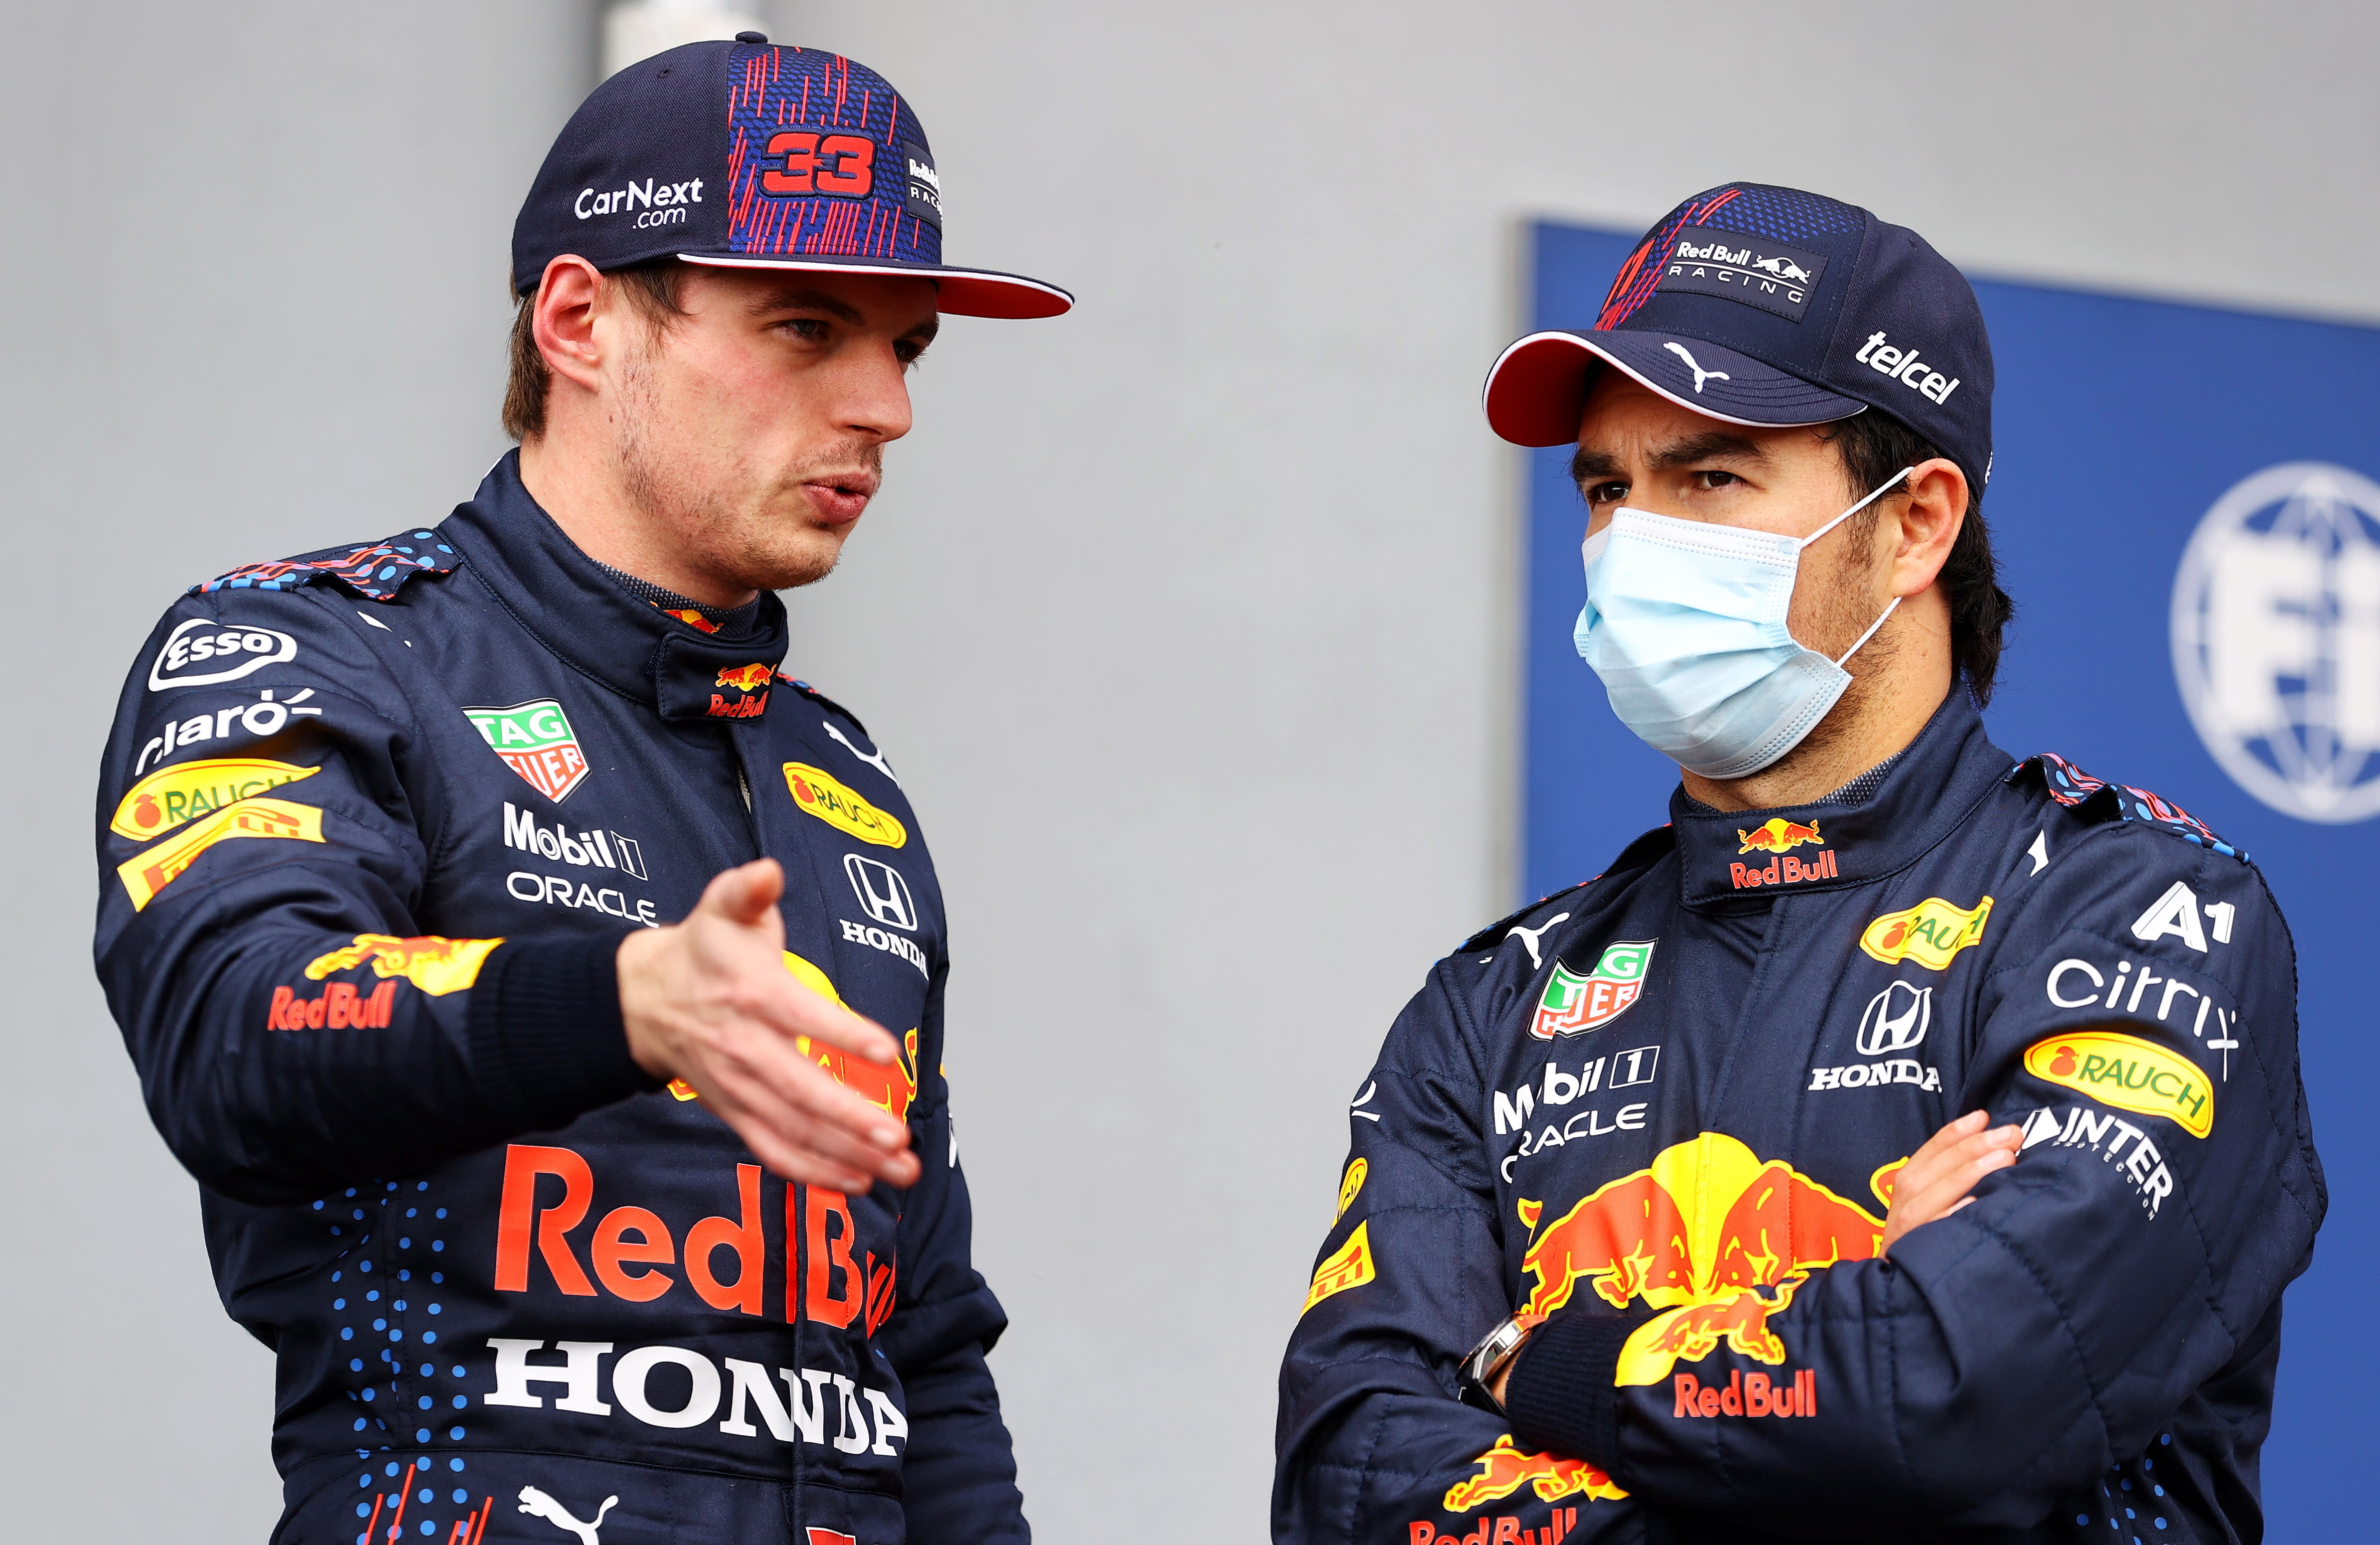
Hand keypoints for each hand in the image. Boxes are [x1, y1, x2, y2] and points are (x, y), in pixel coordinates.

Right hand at [616, 858, 919, 1191]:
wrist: (642, 999)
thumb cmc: (702, 950)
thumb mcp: (720, 906)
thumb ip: (746, 890)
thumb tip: (767, 872)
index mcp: (750, 993)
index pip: (800, 1016)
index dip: (844, 1034)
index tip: (887, 1051)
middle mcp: (744, 1047)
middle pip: (799, 1089)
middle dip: (851, 1117)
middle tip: (898, 1135)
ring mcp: (739, 1088)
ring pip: (794, 1130)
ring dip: (847, 1154)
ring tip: (900, 1169)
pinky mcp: (735, 1112)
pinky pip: (773, 1150)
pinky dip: (813, 1172)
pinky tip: (857, 1181)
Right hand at [1882, 1109, 2021, 1255]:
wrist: (1906, 1296)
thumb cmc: (1929, 1244)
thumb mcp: (1934, 1206)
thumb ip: (1954, 1180)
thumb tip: (1998, 1149)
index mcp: (1906, 1189)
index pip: (1928, 1153)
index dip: (1954, 1133)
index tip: (1983, 1117)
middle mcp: (1902, 1207)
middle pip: (1931, 1171)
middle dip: (1970, 1148)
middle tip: (2009, 1135)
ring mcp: (1905, 1233)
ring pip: (1929, 1198)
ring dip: (1966, 1175)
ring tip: (2003, 1158)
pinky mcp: (1911, 1258)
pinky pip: (1929, 1235)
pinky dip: (1949, 1218)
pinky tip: (1976, 1205)